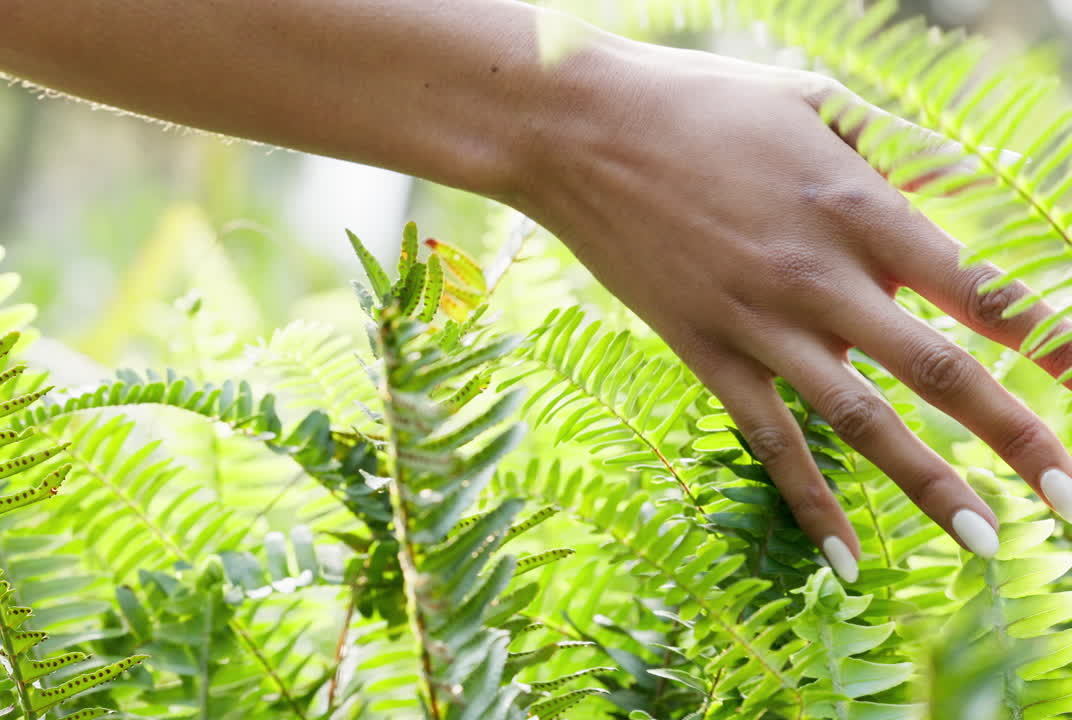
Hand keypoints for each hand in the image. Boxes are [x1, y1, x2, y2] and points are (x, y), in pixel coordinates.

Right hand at [510, 39, 1071, 578]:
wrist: (578, 130)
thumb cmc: (701, 104)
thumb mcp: (814, 100)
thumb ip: (899, 152)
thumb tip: (969, 195)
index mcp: (857, 205)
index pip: (976, 288)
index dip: (1047, 339)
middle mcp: (817, 275)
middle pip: (937, 370)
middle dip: (1016, 437)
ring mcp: (757, 323)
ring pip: (860, 420)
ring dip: (928, 484)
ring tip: (986, 542)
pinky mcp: (704, 352)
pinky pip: (768, 440)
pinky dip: (810, 501)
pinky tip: (847, 559)